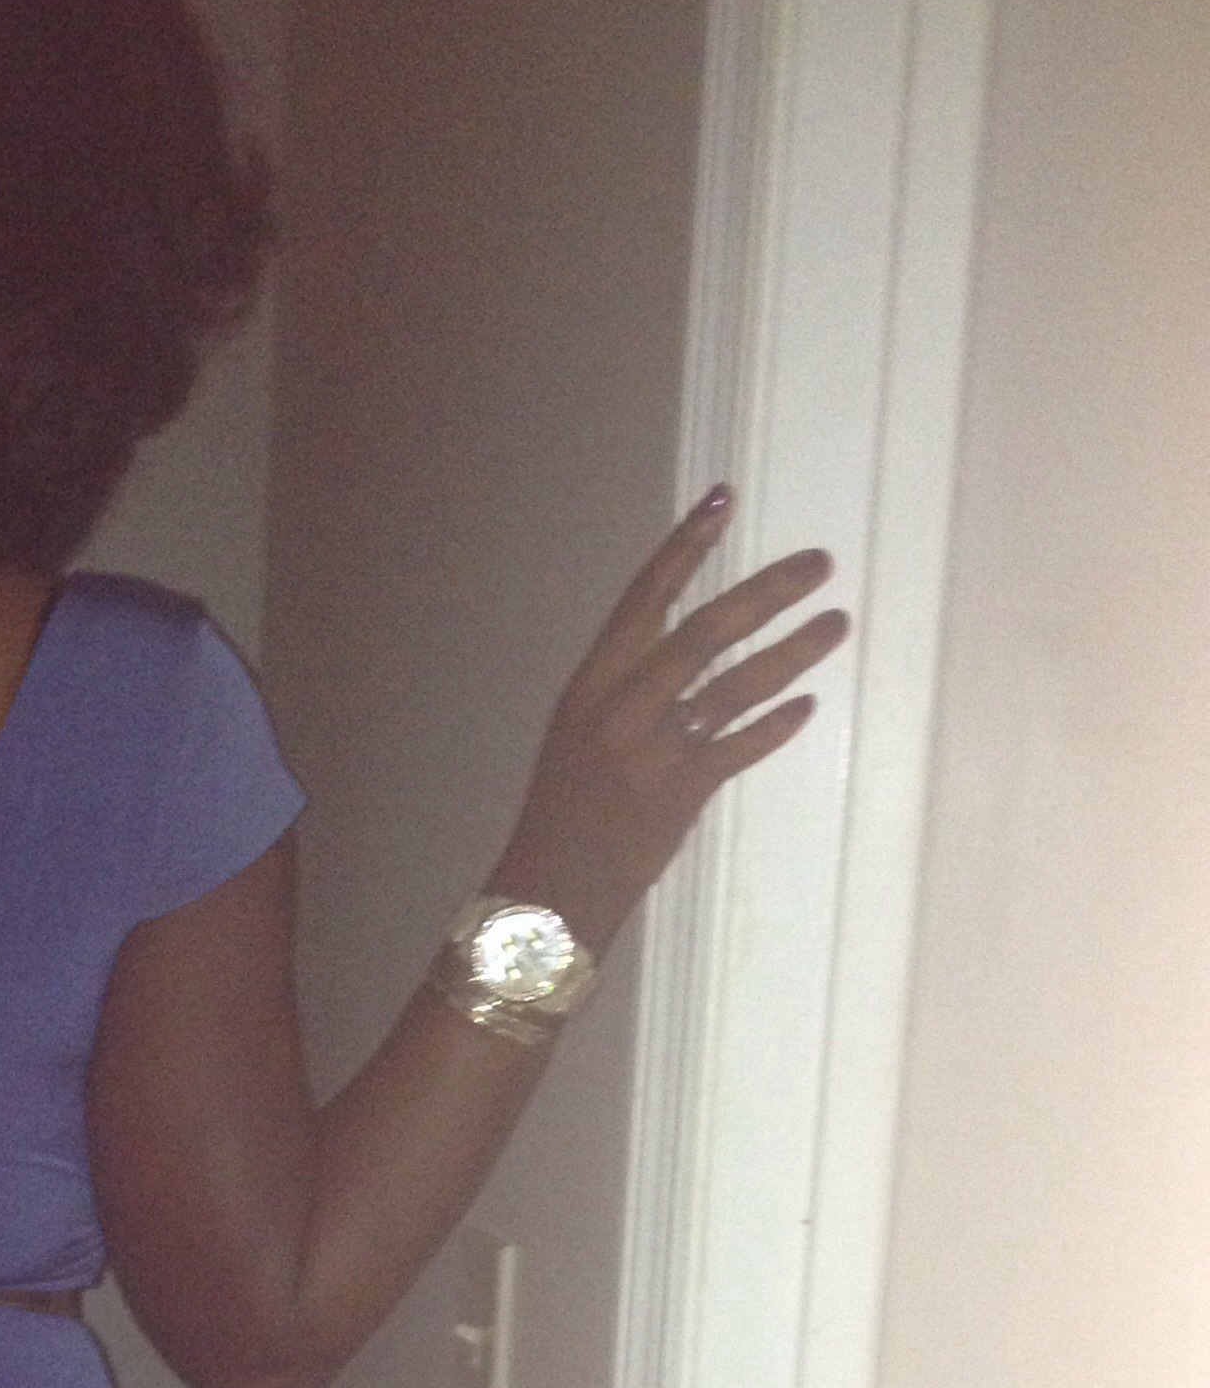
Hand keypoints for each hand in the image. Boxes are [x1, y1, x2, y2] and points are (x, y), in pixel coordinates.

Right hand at [484, 488, 849, 954]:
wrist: (550, 888)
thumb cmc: (565, 809)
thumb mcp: (578, 731)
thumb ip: (627, 686)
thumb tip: (690, 645)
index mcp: (591, 683)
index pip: (644, 596)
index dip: (686, 544)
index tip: (725, 499)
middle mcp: (621, 706)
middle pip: (705, 629)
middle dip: (768, 591)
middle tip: (819, 564)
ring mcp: (653, 750)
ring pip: (736, 685)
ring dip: (794, 651)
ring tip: (837, 624)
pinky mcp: (682, 793)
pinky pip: (740, 747)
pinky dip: (776, 725)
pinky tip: (808, 706)